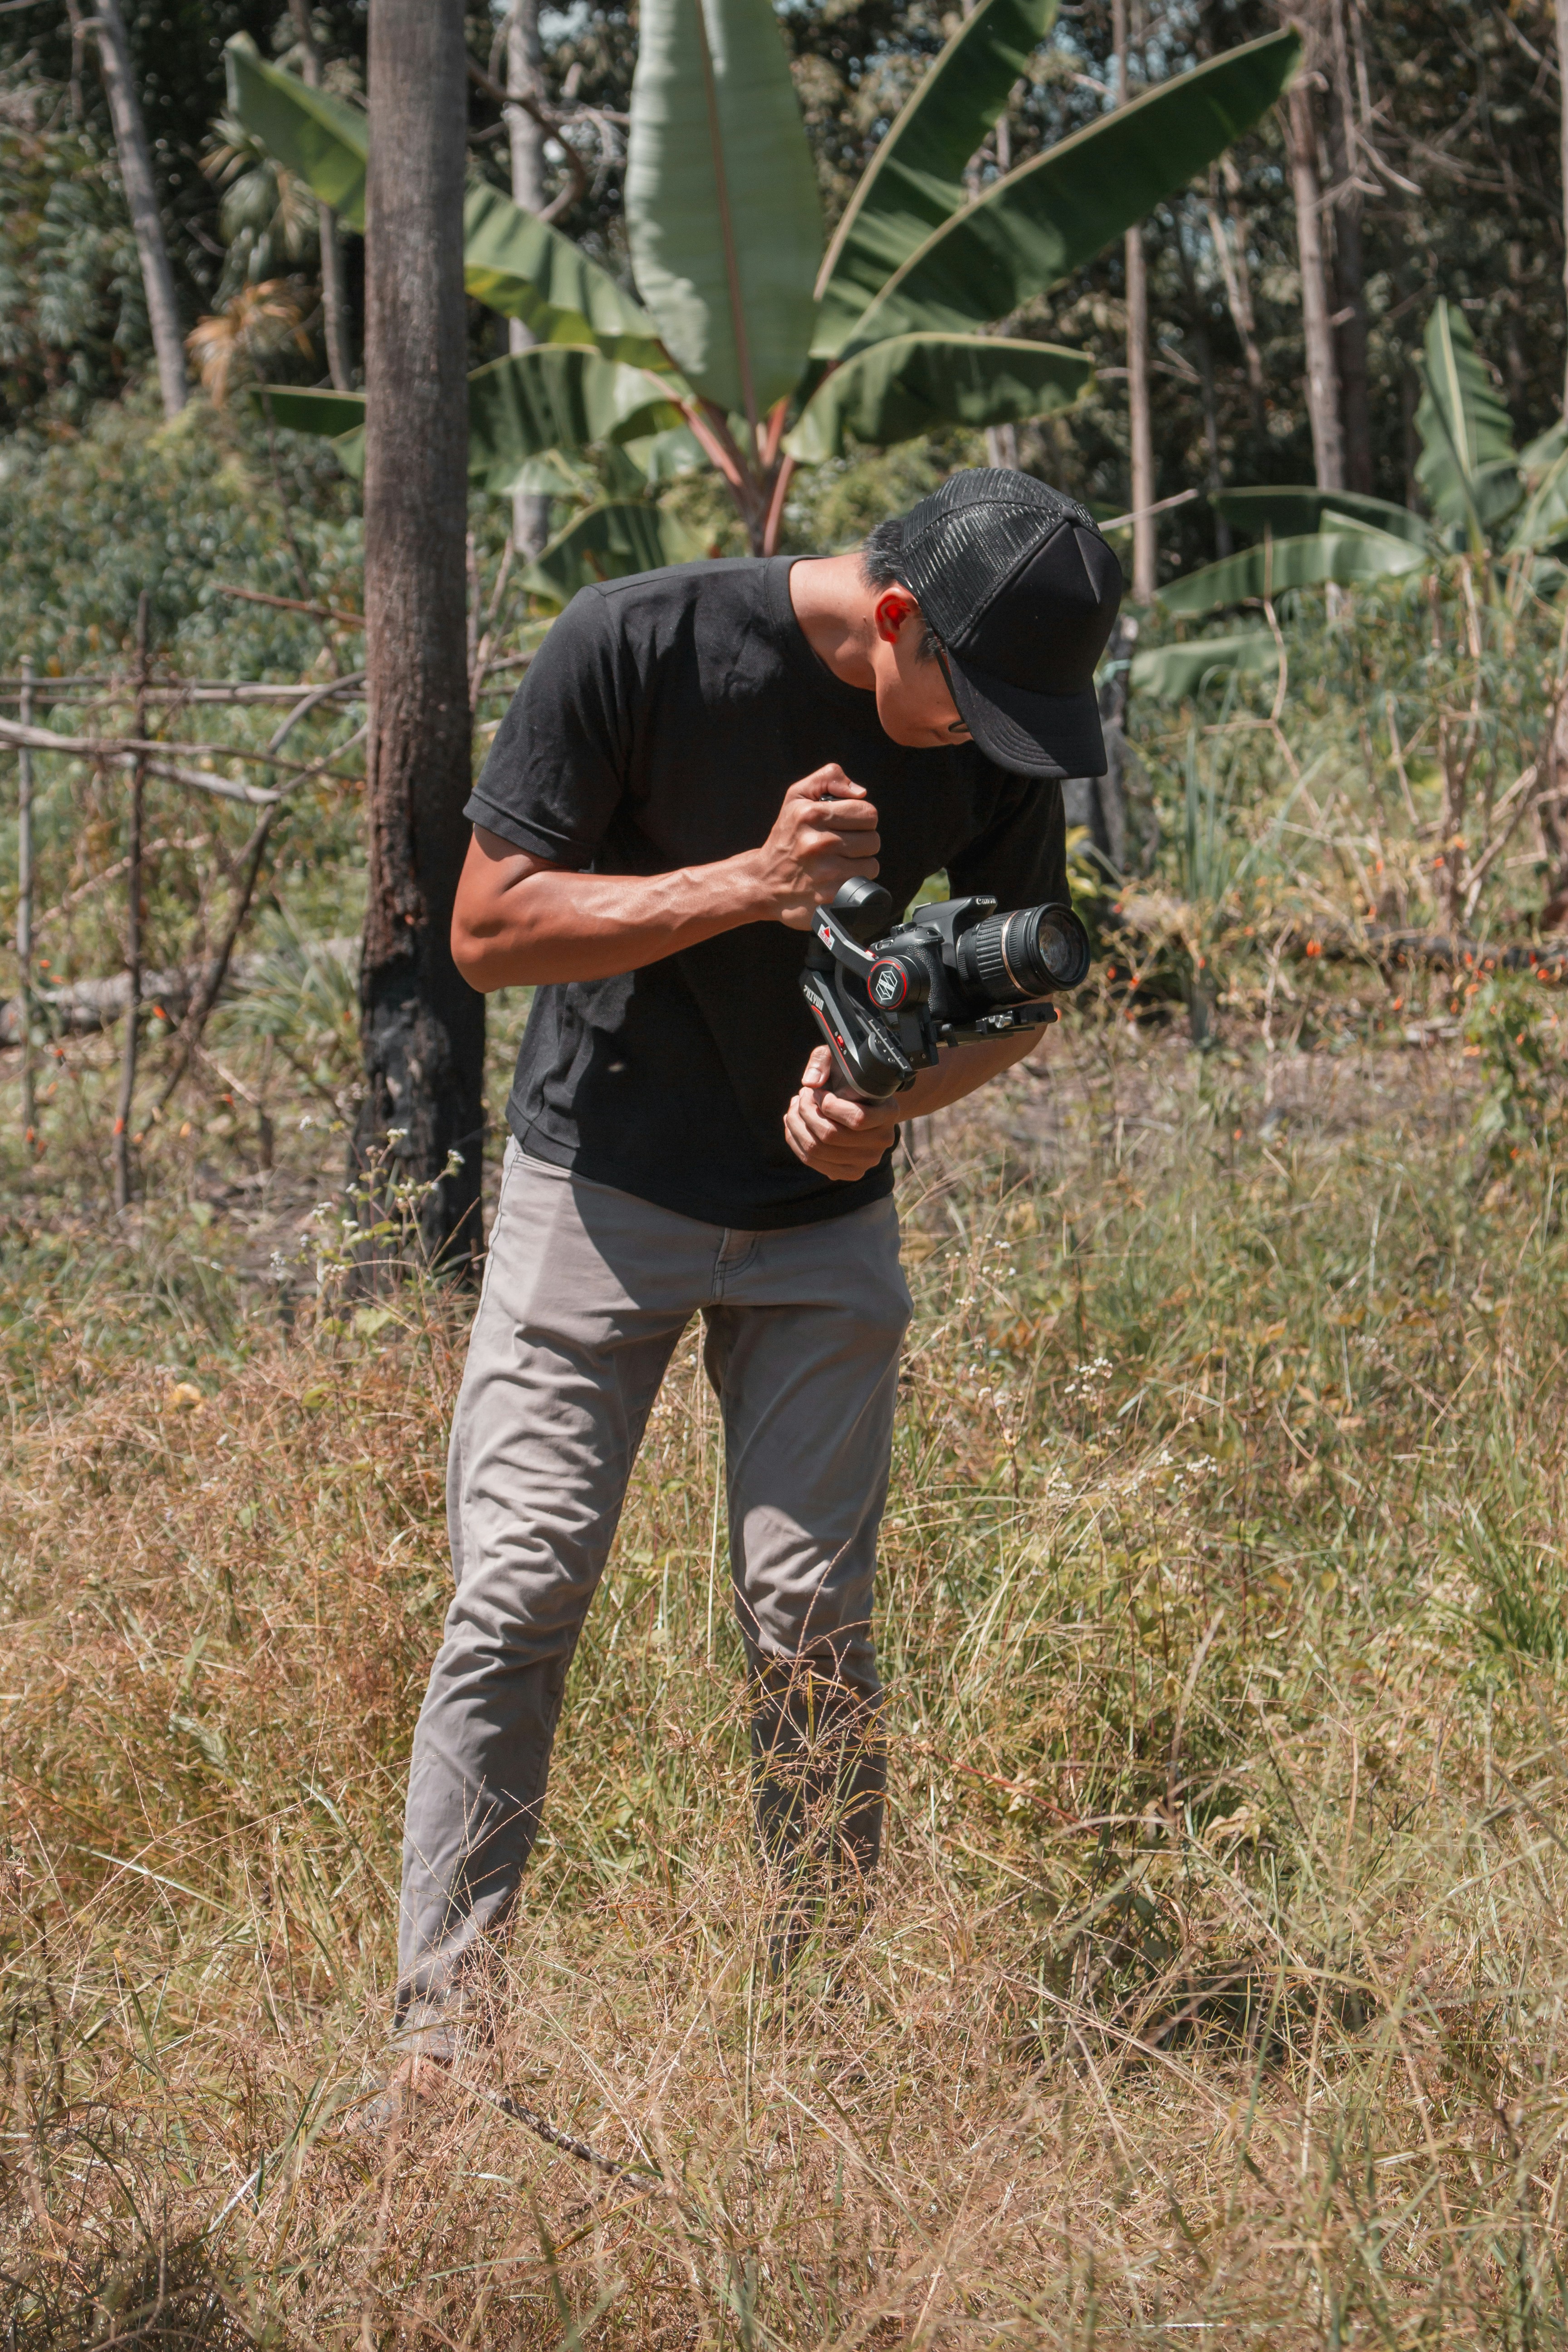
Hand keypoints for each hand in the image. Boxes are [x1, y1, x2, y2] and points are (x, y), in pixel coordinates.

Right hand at [743, 766, 879, 930]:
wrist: (764, 882)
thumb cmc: (787, 836)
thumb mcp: (797, 796)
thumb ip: (829, 778)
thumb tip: (861, 793)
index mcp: (811, 814)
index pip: (868, 813)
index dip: (861, 819)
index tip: (846, 826)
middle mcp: (818, 843)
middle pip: (873, 840)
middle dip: (861, 843)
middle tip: (840, 846)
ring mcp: (825, 872)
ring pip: (871, 864)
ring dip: (859, 864)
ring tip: (837, 864)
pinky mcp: (830, 896)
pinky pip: (862, 885)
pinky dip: (854, 884)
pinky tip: (837, 880)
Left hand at [783, 1044, 900, 1179]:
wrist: (866, 1103)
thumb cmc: (852, 1079)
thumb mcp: (842, 1059)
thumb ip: (824, 1060)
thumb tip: (810, 1083)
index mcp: (889, 1112)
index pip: (857, 1119)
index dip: (828, 1105)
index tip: (818, 1091)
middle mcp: (883, 1140)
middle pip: (831, 1135)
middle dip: (806, 1113)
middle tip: (800, 1096)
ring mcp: (868, 1160)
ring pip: (818, 1150)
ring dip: (796, 1126)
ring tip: (794, 1108)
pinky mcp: (851, 1172)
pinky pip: (814, 1162)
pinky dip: (796, 1142)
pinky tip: (792, 1125)